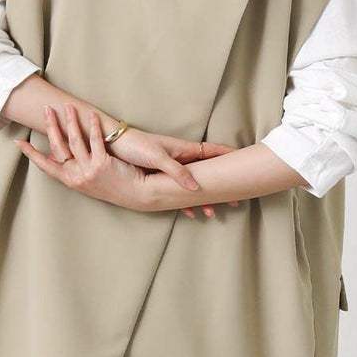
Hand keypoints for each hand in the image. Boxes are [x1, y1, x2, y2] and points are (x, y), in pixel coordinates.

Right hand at [16, 104, 154, 210]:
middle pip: (58, 147)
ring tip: (69, 107)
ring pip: (75, 141)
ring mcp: (88, 170)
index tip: (19, 143)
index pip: (45, 166)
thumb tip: (56, 158)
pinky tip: (91, 115)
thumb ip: (73, 171)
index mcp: (70, 181)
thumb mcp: (87, 182)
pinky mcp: (102, 163)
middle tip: (48, 109)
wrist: (136, 195)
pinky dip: (92, 126)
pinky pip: (94, 140)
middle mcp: (76, 176)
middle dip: (51, 126)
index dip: (31, 154)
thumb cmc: (113, 186)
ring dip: (71, 121)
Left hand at [108, 126, 241, 219]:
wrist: (112, 143)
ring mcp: (171, 168)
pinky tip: (188, 211)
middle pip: (207, 172)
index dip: (228, 157)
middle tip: (235, 200)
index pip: (212, 152)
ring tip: (213, 213)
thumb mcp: (157, 157)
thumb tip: (195, 188)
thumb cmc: (134, 146)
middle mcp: (180, 158)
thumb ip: (176, 172)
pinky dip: (186, 201)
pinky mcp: (160, 175)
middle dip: (221, 186)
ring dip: (204, 198)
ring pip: (195, 184)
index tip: (244, 163)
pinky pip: (179, 190)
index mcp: (183, 150)